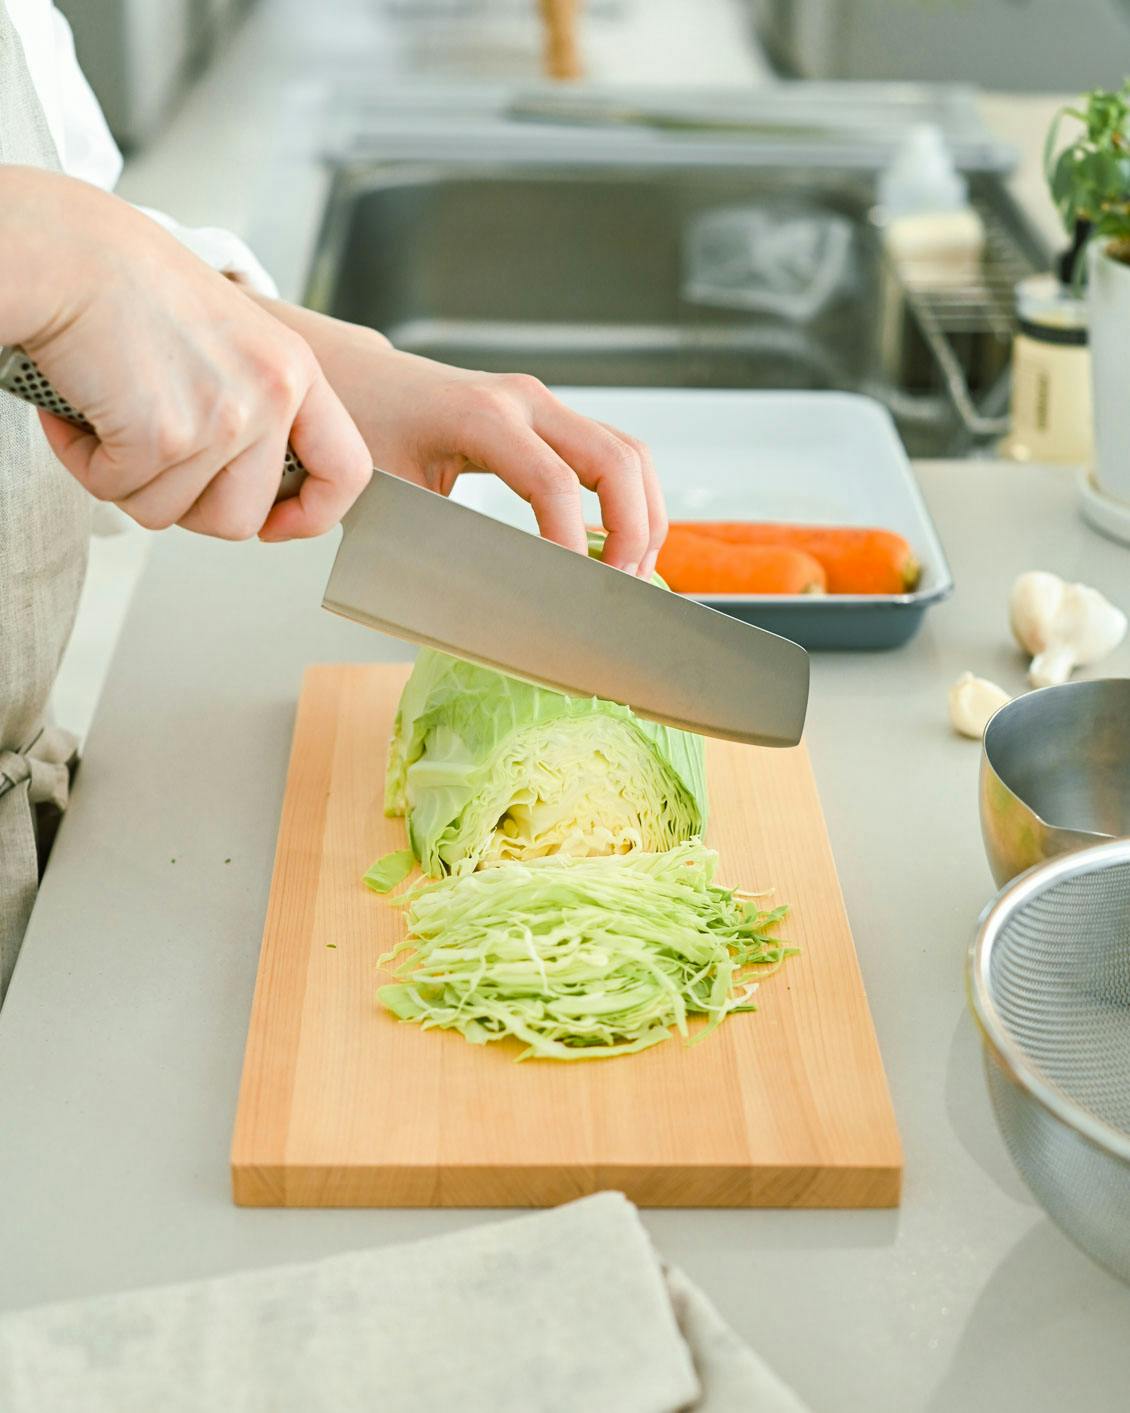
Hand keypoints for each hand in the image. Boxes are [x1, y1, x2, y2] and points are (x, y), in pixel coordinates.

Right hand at [0, 167, 370, 540]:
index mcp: (294, 370)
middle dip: (184, 504)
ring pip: (171, 513)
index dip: (312, 515)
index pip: (346, 471)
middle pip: (240, 518)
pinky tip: (79, 413)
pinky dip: (86, 461)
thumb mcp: (232, 338)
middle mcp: (271, 395)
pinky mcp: (164, 435)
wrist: (69, 250)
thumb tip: (246, 481)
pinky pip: (119, 490)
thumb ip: (255, 403)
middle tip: (150, 459)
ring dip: (127, 480)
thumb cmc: (131, 284)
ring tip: (110, 421)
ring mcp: (223, 418)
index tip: (274, 525)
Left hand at [249, 300, 667, 576]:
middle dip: (633, 529)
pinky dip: (628, 499)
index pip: (554, 483)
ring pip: (628, 453)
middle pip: (617, 459)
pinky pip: (612, 453)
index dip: (571, 543)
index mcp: (482, 417)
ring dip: (643, 514)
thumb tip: (478, 609)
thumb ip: (435, 540)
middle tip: (624, 587)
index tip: (575, 592)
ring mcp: (542, 403)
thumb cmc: (363, 432)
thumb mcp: (390, 492)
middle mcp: (524, 400)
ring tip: (633, 572)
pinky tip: (619, 544)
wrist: (355, 378)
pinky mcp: (548, 417)